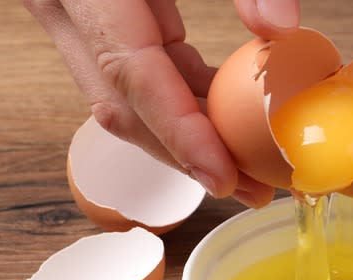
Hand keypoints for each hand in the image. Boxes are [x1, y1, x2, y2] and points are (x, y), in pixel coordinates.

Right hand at [24, 0, 297, 206]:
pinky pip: (137, 79)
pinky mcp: (100, 23)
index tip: (224, 176)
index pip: (133, 77)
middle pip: (126, 108)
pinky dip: (181, 109)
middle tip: (251, 189)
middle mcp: (70, 9)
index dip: (180, 135)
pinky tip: (225, 129)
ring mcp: (78, 19)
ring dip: (186, 143)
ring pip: (127, 104)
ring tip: (247, 174)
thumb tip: (282, 30)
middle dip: (187, 157)